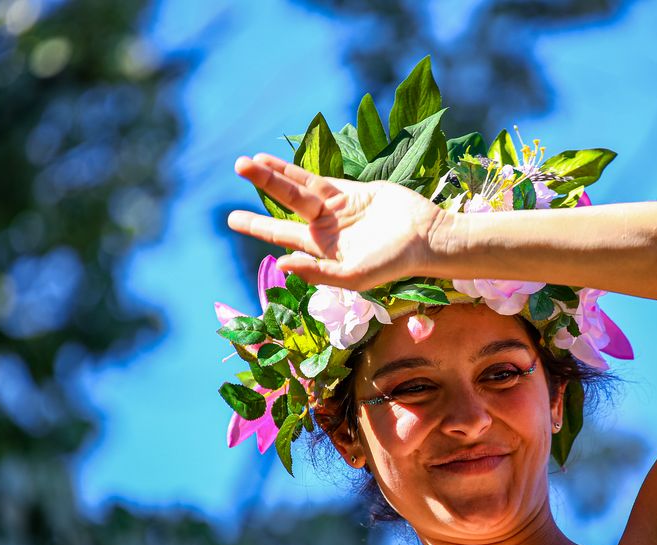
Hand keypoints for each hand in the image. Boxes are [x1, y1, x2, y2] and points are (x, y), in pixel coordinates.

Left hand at [228, 154, 450, 289]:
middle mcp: (325, 228)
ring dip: (278, 172)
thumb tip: (280, 264)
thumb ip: (317, 272)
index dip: (256, 225)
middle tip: (236, 165)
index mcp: (321, 250)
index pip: (280, 235)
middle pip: (284, 205)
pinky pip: (321, 178)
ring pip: (300, 186)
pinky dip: (301, 170)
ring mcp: (338, 208)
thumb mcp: (353, 276)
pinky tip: (283, 162)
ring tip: (252, 158)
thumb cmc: (392, 263)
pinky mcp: (353, 192)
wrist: (426, 238)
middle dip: (262, 186)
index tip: (230, 218)